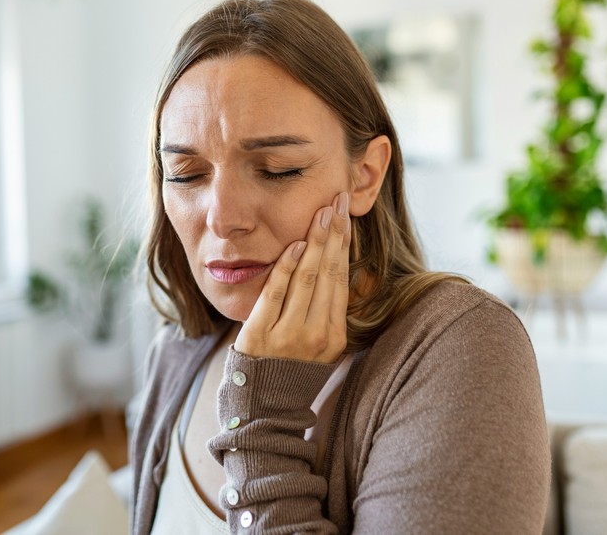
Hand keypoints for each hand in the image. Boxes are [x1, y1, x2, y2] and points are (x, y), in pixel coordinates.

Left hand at [235, 192, 350, 363]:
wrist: (264, 406)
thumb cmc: (292, 369)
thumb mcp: (320, 345)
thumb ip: (326, 310)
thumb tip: (334, 263)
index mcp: (335, 336)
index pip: (342, 279)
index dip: (344, 244)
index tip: (346, 215)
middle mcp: (317, 334)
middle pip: (329, 273)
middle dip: (334, 233)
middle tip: (338, 201)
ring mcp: (289, 335)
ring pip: (307, 279)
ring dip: (315, 242)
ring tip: (322, 213)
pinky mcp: (261, 335)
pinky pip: (277, 293)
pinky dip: (287, 267)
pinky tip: (295, 245)